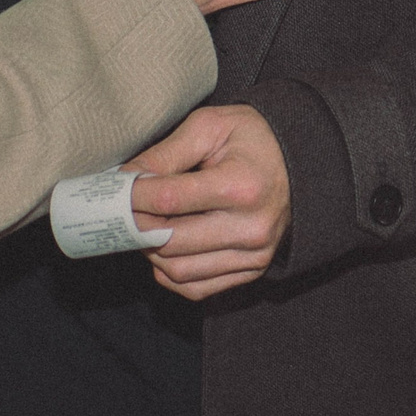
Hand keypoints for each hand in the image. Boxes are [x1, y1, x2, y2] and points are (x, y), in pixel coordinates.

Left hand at [126, 105, 290, 299]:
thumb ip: (164, 154)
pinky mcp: (251, 271)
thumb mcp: (209, 127)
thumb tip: (124, 179)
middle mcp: (251, 228)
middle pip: (170, 242)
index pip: (169, 201)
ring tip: (144, 226)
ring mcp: (253, 255)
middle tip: (122, 210)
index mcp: (242, 187)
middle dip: (136, 226)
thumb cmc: (252, 139)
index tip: (114, 189)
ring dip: (149, 252)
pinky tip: (164, 247)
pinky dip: (169, 273)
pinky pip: (195, 288)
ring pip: (177, 271)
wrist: (300, 162)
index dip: (132, 197)